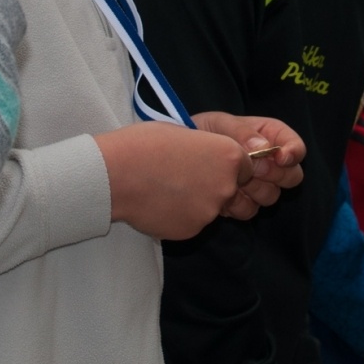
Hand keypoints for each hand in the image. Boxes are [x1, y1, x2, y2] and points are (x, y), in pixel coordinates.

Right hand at [94, 122, 251, 240]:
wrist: (116, 174)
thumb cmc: (145, 144)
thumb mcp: (185, 133)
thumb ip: (209, 149)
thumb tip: (213, 157)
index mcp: (229, 155)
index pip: (247, 167)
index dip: (228, 165)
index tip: (208, 163)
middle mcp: (226, 185)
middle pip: (233, 190)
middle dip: (216, 186)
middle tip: (187, 177)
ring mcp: (210, 211)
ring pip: (212, 208)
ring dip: (198, 202)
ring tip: (169, 189)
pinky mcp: (192, 230)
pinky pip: (194, 222)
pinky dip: (182, 215)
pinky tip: (161, 203)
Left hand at [192, 111, 305, 217]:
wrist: (181, 156)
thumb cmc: (205, 131)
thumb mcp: (221, 123)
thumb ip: (242, 132)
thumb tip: (264, 148)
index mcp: (270, 137)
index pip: (296, 147)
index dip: (294, 153)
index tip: (281, 157)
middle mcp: (269, 163)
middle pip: (292, 177)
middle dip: (274, 175)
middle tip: (253, 169)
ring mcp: (257, 185)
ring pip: (271, 196)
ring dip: (252, 189)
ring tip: (231, 178)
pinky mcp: (242, 203)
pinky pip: (249, 210)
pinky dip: (236, 203)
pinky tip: (221, 192)